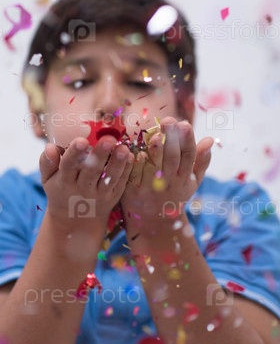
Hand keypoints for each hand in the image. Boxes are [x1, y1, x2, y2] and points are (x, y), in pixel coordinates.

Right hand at [39, 136, 133, 239]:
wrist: (76, 220)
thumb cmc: (60, 190)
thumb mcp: (47, 179)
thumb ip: (47, 162)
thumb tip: (49, 147)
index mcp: (64, 181)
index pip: (68, 166)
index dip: (74, 154)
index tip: (81, 140)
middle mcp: (82, 189)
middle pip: (92, 171)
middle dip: (100, 155)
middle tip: (108, 139)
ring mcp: (100, 194)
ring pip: (109, 178)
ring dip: (117, 163)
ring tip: (123, 148)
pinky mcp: (113, 196)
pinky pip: (121, 183)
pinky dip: (127, 170)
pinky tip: (131, 156)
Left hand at [120, 117, 213, 236]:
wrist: (154, 223)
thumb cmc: (175, 194)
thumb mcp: (192, 181)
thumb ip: (201, 161)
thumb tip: (209, 139)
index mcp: (184, 177)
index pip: (188, 156)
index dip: (188, 140)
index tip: (185, 124)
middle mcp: (170, 182)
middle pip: (172, 159)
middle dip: (172, 140)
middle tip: (169, 121)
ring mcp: (152, 187)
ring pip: (155, 167)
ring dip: (156, 151)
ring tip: (156, 134)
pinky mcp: (134, 191)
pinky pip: (136, 177)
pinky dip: (137, 165)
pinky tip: (136, 152)